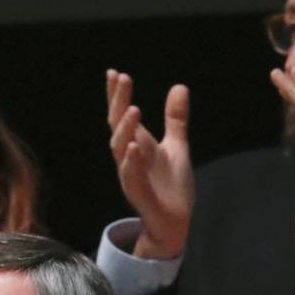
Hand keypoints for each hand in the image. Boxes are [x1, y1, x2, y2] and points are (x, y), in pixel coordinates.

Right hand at [106, 72, 192, 258]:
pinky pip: (131, 177)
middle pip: (117, 126)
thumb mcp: (177, 146)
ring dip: (125, 129)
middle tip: (123, 78)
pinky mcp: (139, 194)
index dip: (118, 95)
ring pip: (120, 150)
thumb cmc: (171, 186)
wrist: (176, 221)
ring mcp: (132, 176)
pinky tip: (134, 147)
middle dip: (118, 102)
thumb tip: (179, 87)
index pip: (122, 115)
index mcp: (137, 144)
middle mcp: (130, 158)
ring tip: (134, 109)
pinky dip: (131, 162)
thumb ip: (175, 119)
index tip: (115, 73)